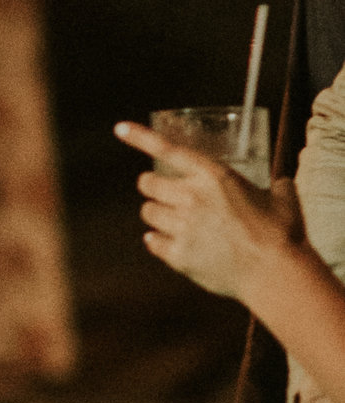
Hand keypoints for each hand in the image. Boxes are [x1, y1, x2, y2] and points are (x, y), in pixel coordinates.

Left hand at [114, 120, 293, 305]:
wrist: (276, 273)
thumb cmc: (282, 233)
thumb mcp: (283, 197)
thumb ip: (275, 186)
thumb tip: (280, 184)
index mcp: (214, 176)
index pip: (168, 150)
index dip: (140, 138)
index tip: (120, 129)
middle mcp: (191, 197)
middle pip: (147, 183)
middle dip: (153, 186)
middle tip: (165, 194)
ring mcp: (182, 227)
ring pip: (148, 212)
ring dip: (157, 214)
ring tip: (174, 220)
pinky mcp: (178, 255)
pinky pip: (152, 242)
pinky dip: (158, 242)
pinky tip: (169, 243)